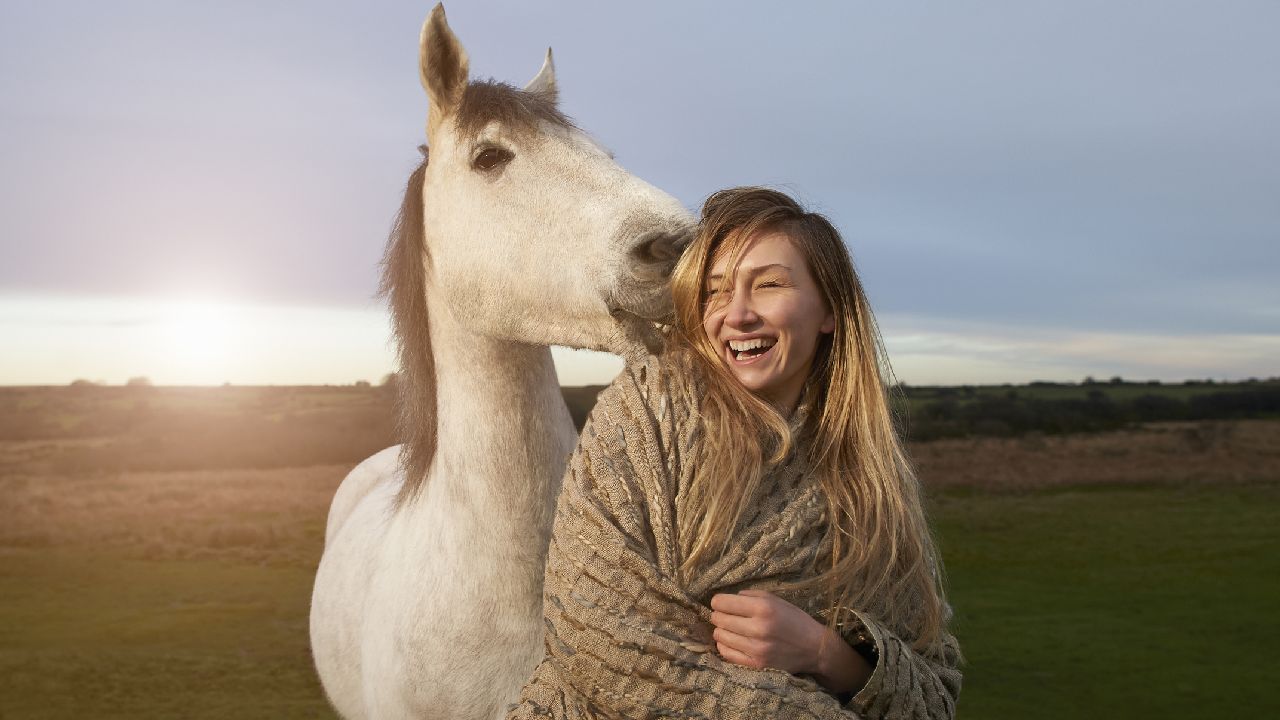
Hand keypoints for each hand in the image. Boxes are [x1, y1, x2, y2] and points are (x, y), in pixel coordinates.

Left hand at [709, 589, 871, 693]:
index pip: (723, 603)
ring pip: (720, 636)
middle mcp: (758, 628)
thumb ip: (750, 595)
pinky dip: (725, 645)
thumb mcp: (775, 600)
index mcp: (763, 608)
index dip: (718, 601)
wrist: (814, 648)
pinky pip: (726, 653)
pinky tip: (733, 641)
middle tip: (726, 616)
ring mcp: (756, 649)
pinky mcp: (756, 665)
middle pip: (719, 619)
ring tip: (731, 629)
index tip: (719, 603)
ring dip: (722, 630)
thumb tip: (726, 598)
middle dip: (719, 615)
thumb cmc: (794, 620)